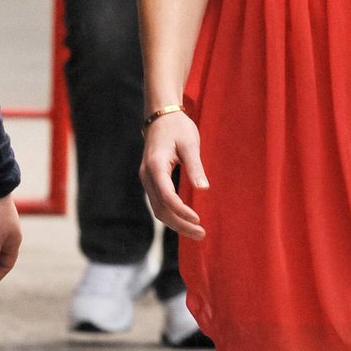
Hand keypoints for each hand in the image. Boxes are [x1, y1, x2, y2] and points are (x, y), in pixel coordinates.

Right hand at [140, 112, 208, 240]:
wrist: (160, 116)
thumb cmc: (177, 127)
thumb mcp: (190, 144)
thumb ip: (195, 167)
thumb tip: (203, 190)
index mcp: (156, 165)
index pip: (166, 195)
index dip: (181, 210)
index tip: (198, 219)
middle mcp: (147, 175)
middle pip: (161, 208)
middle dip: (180, 224)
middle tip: (201, 234)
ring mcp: (147, 179)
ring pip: (158, 209)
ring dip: (176, 223)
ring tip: (197, 233)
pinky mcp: (151, 181)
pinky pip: (159, 203)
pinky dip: (172, 215)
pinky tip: (186, 221)